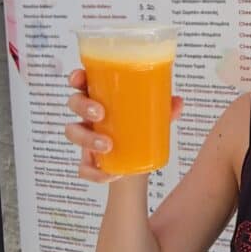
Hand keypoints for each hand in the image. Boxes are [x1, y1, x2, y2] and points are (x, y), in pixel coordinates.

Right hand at [64, 69, 183, 183]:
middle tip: (100, 113)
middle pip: (74, 103)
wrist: (139, 161)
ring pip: (73, 133)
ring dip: (87, 138)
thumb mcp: (154, 115)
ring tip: (108, 145)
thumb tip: (177, 102)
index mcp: (101, 97)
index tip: (80, 78)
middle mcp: (89, 116)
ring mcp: (86, 137)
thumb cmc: (139, 128)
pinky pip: (83, 167)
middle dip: (82, 106)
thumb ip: (165, 108)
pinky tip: (111, 174)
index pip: (82, 82)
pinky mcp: (89, 161)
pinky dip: (95, 172)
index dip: (76, 78)